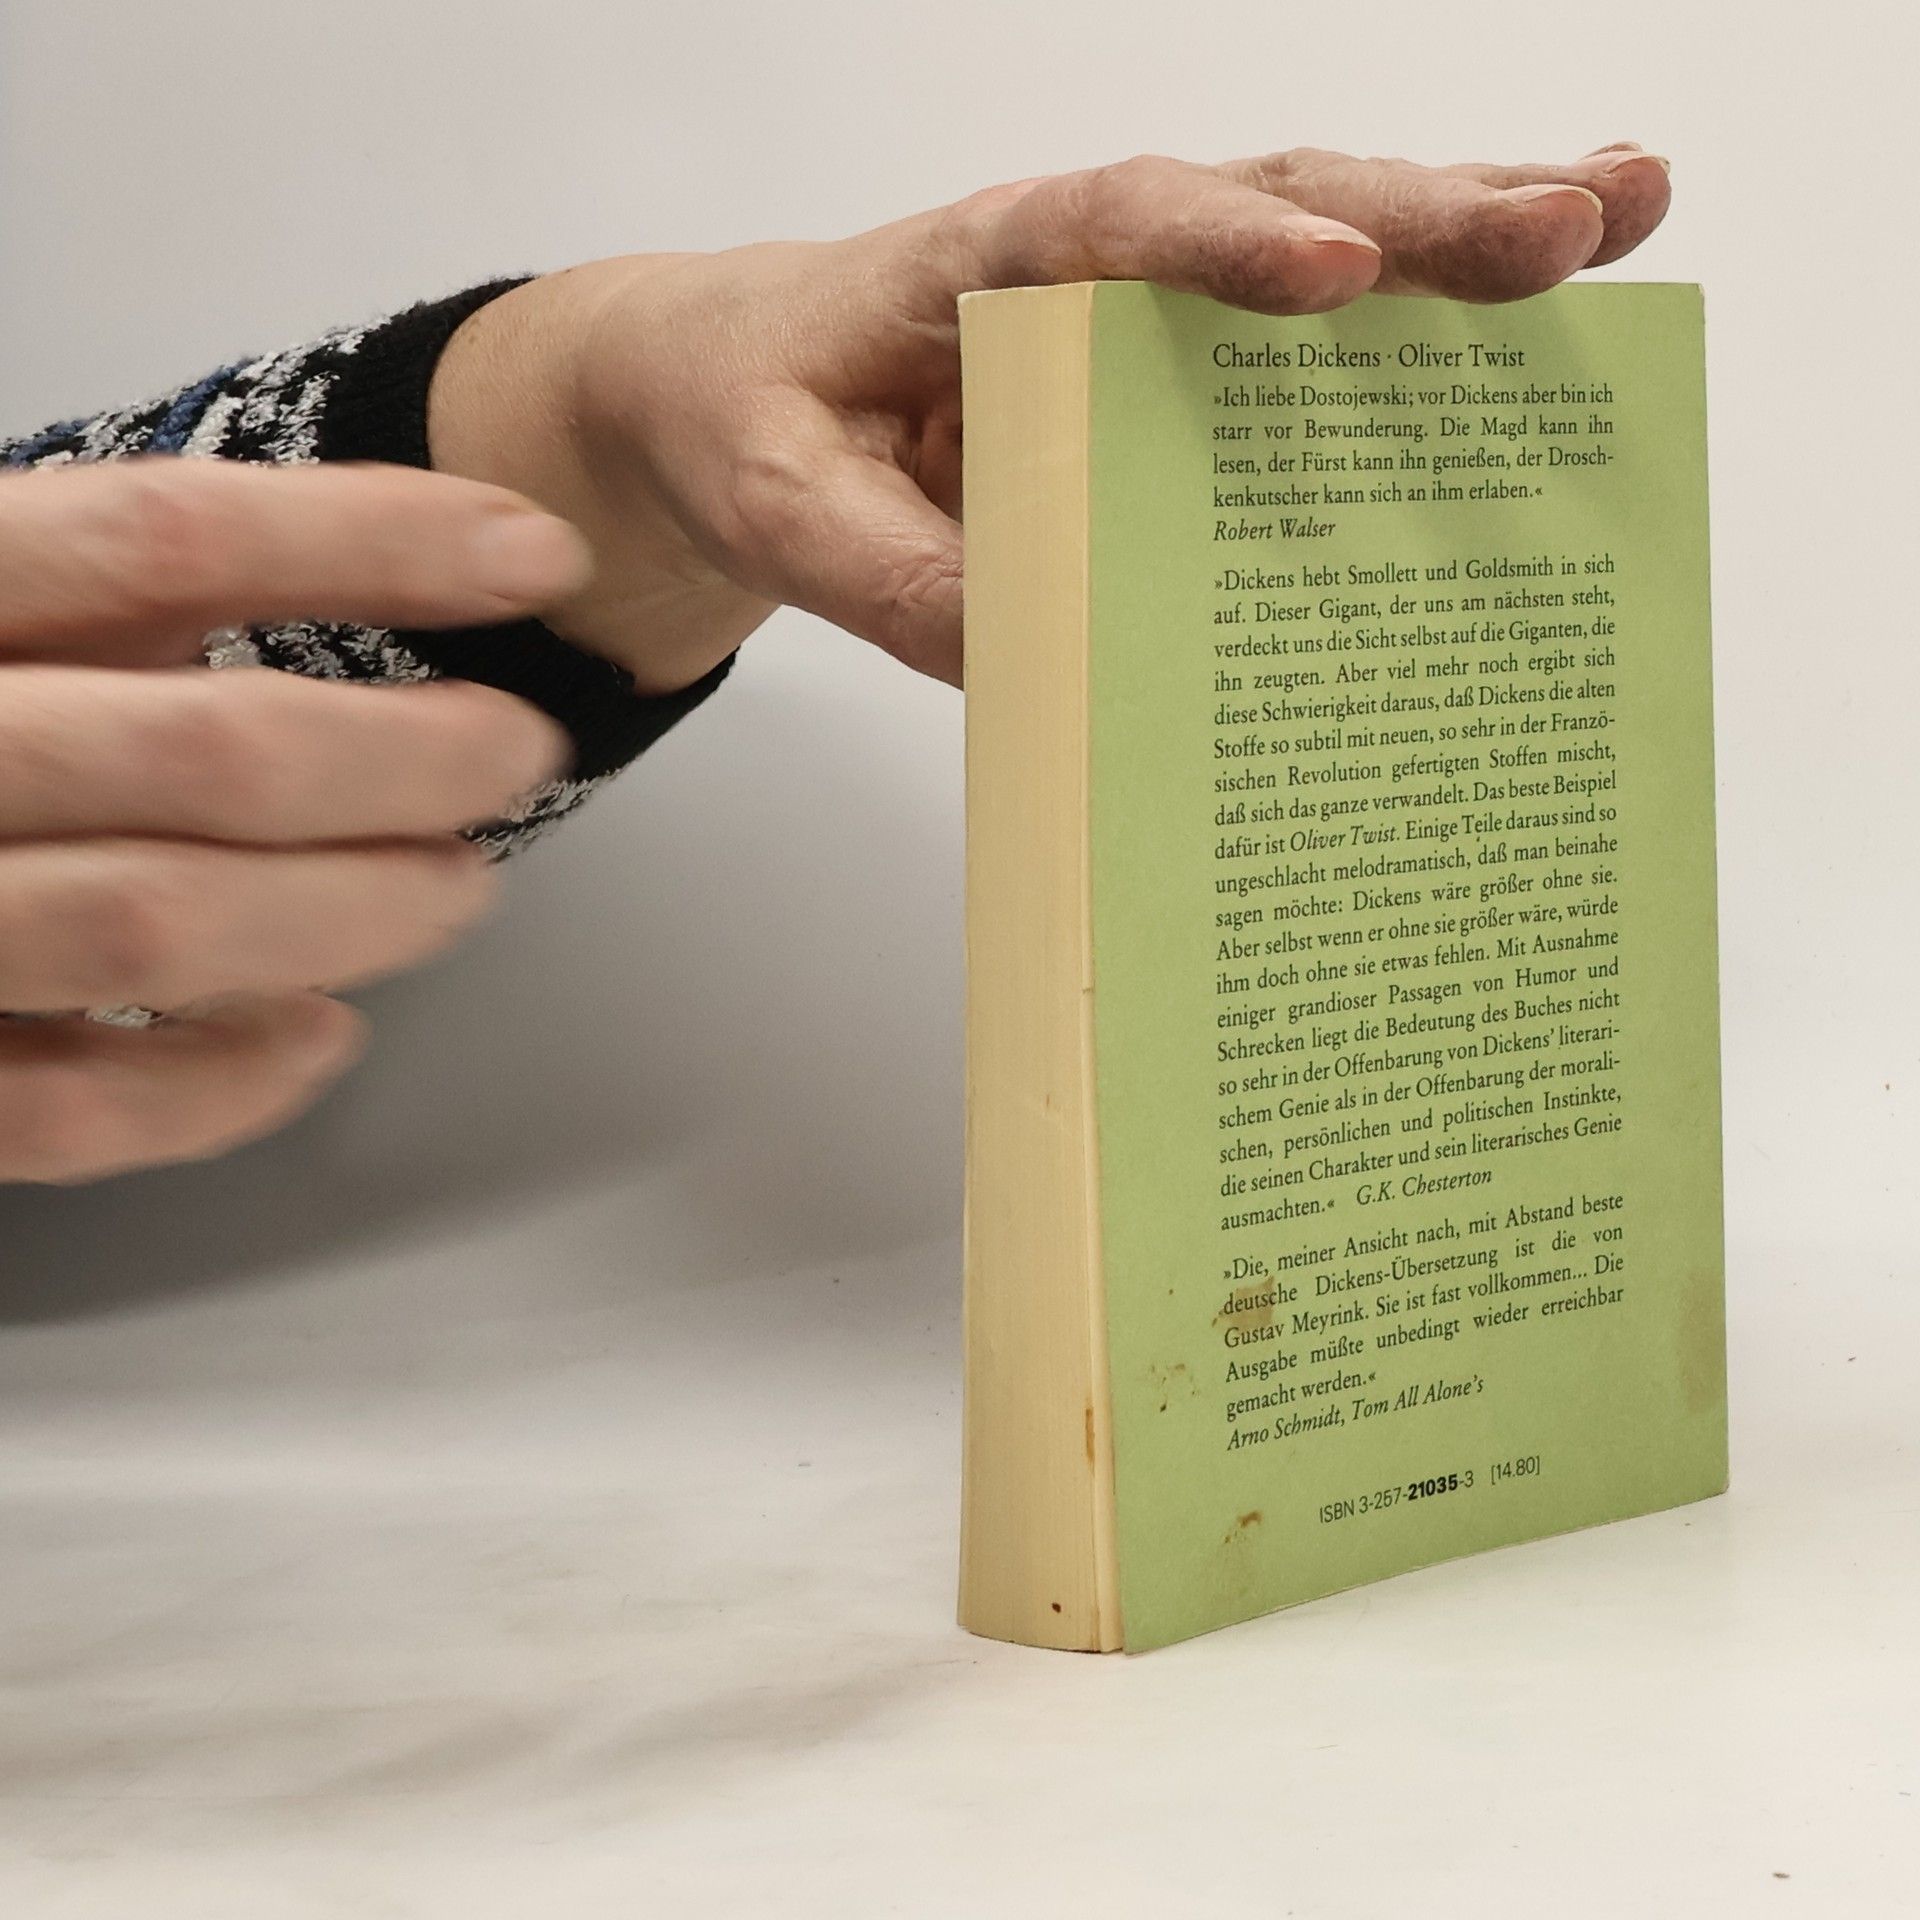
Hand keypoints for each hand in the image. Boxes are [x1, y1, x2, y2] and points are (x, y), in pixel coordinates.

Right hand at [0, 458, 588, 1181]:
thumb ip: (110, 591)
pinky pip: (77, 1107)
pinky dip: (225, 1081)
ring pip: (159, 920)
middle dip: (404, 758)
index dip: (374, 540)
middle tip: (520, 754)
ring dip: (353, 909)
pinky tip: (324, 1035)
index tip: (532, 554)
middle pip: (200, 747)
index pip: (159, 538)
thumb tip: (361, 573)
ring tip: (460, 888)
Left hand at [427, 142, 1669, 690]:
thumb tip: (1037, 653)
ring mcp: (1143, 309)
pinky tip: (1541, 323)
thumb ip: (890, 575)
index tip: (1333, 278)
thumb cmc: (751, 421)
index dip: (1224, 247)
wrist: (733, 392)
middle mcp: (1087, 262)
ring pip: (1321, 244)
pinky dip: (1421, 334)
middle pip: (1267, 208)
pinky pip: (1306, 345)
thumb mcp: (782, 511)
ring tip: (1618, 217)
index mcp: (975, 266)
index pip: (1110, 230)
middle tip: (1566, 226)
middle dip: (1423, 218)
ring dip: (1469, 237)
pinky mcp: (1172, 370)